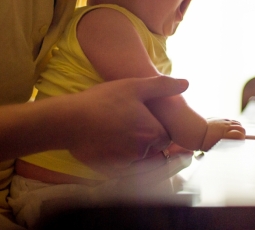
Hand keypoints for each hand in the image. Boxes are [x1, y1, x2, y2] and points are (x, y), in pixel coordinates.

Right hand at [64, 75, 187, 172]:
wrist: (69, 121)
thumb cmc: (103, 100)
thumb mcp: (134, 86)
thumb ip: (162, 86)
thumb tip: (186, 83)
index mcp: (152, 133)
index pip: (166, 136)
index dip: (157, 126)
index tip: (144, 117)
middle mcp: (142, 153)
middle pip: (153, 149)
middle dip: (146, 138)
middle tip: (129, 122)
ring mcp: (125, 164)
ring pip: (137, 159)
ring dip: (133, 149)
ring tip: (116, 131)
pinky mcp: (109, 171)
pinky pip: (122, 167)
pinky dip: (118, 158)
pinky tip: (107, 143)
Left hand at [200, 118, 245, 151]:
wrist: (196, 131)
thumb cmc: (205, 143)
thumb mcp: (216, 148)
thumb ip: (226, 147)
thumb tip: (234, 149)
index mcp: (225, 135)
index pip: (240, 135)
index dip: (242, 138)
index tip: (241, 142)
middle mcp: (225, 127)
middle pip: (241, 128)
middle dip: (243, 133)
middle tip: (241, 138)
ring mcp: (223, 122)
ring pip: (237, 123)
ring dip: (239, 128)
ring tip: (237, 133)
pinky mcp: (220, 118)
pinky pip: (231, 120)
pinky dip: (233, 124)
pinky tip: (231, 128)